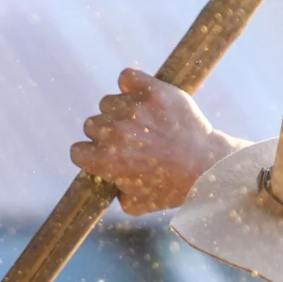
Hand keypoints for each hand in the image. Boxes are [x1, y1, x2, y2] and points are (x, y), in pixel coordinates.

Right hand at [68, 69, 243, 216]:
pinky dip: (130, 83)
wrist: (205, 165)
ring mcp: (133, 109)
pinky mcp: (153, 91)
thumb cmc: (172, 188)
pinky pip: (127, 77)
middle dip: (105, 134)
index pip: (77, 150)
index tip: (102, 155)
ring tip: (140, 121)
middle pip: (92, 125)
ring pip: (108, 102)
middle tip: (128, 140)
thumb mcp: (135, 204)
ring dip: (119, 110)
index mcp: (105, 161)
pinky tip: (139, 94)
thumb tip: (108, 181)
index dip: (89, 155)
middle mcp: (114, 133)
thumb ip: (114, 192)